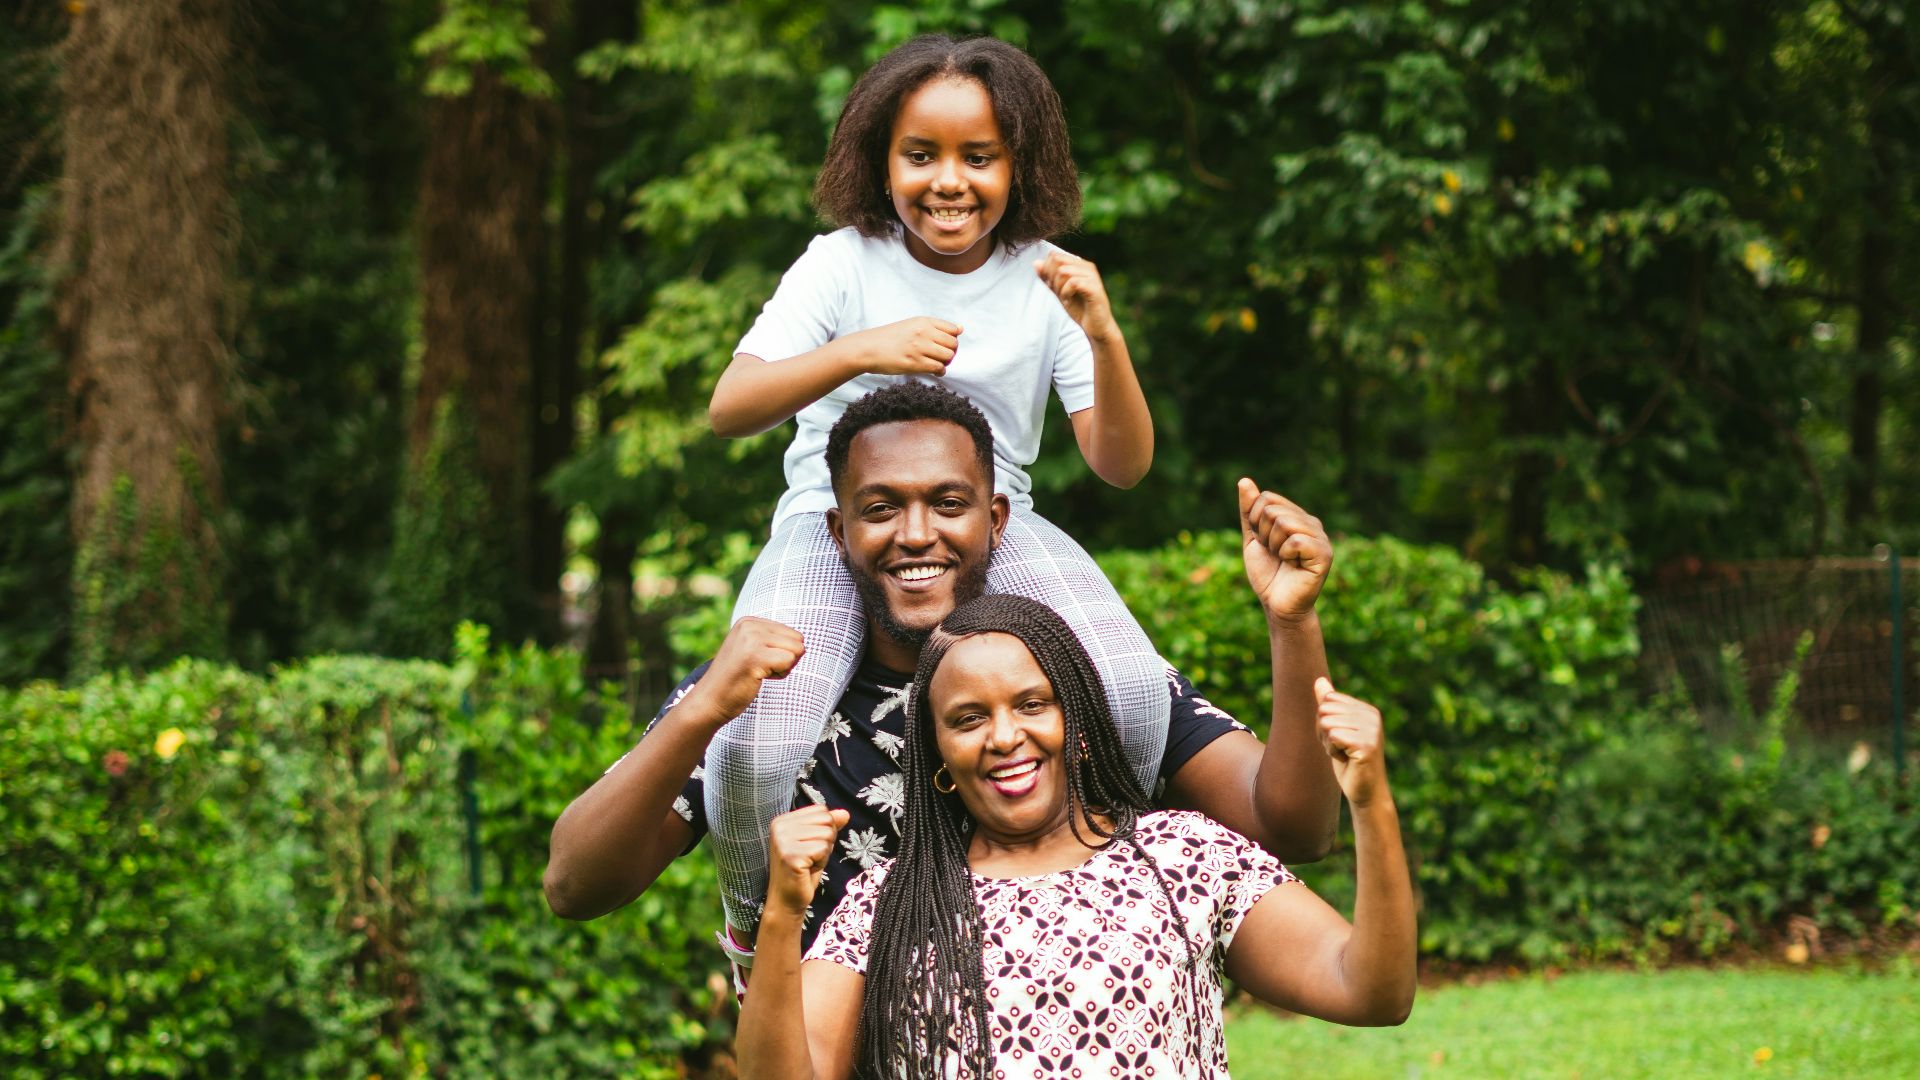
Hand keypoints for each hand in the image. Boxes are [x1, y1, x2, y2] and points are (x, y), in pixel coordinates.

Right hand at [683, 617, 804, 725]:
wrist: (709, 700)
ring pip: (796, 650)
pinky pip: (789, 662)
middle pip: (797, 640)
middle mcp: (750, 625)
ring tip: (758, 672)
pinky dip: (780, 675)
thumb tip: (803, 643)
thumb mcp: (750, 649)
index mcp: (749, 621)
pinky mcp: (755, 656)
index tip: (758, 661)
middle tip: (760, 669)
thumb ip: (771, 640)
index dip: (782, 653)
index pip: (791, 633)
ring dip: (783, 667)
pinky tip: (758, 678)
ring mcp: (751, 640)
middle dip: (786, 659)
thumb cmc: (735, 679)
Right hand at [767, 804, 849, 916]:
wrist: (787, 900)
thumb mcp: (817, 843)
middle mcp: (780, 826)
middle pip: (826, 820)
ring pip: (827, 834)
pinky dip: (821, 862)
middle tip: (810, 858)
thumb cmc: (803, 872)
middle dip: (826, 841)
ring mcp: (783, 840)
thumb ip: (828, 826)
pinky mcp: (790, 855)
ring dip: (824, 853)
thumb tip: (845, 813)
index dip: (824, 830)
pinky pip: (822, 849)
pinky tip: (807, 870)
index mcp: (783, 820)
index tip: (809, 847)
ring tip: (808, 864)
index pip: (821, 810)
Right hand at [854, 316, 960, 375]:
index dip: (952, 340)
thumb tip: (961, 329)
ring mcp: (919, 348)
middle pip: (953, 344)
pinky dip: (940, 372)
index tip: (944, 345)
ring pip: (948, 357)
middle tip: (942, 357)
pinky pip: (938, 368)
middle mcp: (923, 332)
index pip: (953, 330)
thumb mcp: (913, 325)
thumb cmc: (891, 337)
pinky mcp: (914, 363)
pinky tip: (934, 371)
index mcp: (924, 321)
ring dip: (946, 363)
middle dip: (951, 353)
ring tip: (937, 364)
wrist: (869, 348)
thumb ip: (936, 327)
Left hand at [1035, 252, 1118, 340]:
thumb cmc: (1080, 309)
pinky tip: (1069, 301)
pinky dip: (1065, 293)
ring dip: (1059, 288)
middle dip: (1052, 278)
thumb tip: (1035, 262)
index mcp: (1080, 265)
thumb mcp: (1059, 292)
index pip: (1054, 256)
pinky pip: (1072, 282)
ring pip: (1063, 271)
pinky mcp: (1095, 287)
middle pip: (1057, 260)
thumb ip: (1048, 278)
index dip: (1047, 271)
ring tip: (1066, 298)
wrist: (1096, 327)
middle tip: (1059, 293)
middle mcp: (1087, 267)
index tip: (1054, 287)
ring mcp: (1092, 276)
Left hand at [1238, 478, 1332, 620]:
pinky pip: (1295, 540)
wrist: (1277, 604)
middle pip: (1272, 509)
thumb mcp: (1252, 538)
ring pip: (1283, 523)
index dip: (1255, 521)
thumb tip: (1244, 481)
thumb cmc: (1267, 573)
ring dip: (1273, 545)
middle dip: (1263, 535)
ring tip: (1283, 559)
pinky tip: (1293, 565)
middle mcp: (1312, 523)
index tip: (1263, 542)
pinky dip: (1285, 554)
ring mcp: (1321, 538)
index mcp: (1297, 516)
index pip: (1267, 498)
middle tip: (1274, 554)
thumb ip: (1249, 511)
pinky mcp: (1324, 554)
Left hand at [1315, 677, 1388, 807]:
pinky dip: (1332, 751)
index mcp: (1366, 709)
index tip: (1339, 738)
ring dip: (1328, 743)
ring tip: (1344, 754)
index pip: (1327, 700)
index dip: (1324, 721)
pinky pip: (1333, 736)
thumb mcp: (1334, 729)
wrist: (1365, 791)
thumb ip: (1328, 704)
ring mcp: (1372, 730)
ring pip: (1326, 723)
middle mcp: (1372, 716)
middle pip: (1324, 710)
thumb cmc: (1348, 761)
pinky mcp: (1367, 744)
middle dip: (1324, 732)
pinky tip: (1347, 760)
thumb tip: (1319, 680)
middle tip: (1340, 748)